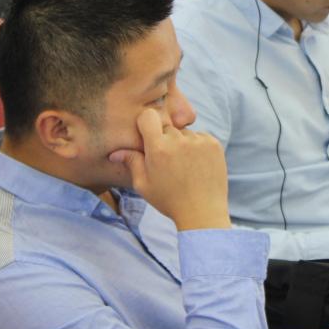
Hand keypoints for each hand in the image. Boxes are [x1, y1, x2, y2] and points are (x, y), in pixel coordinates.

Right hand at [108, 109, 229, 230]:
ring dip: (182, 143)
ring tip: (184, 166)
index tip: (147, 136)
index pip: (148, 116)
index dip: (146, 124)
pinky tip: (196, 165)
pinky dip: (197, 147)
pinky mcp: (214, 144)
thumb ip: (131, 162)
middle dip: (164, 140)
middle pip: (167, 127)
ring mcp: (198, 141)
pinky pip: (200, 137)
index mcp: (158, 148)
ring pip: (184, 133)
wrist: (202, 212)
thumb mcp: (144, 185)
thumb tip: (115, 153)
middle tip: (167, 161)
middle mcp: (179, 140)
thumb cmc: (169, 200)